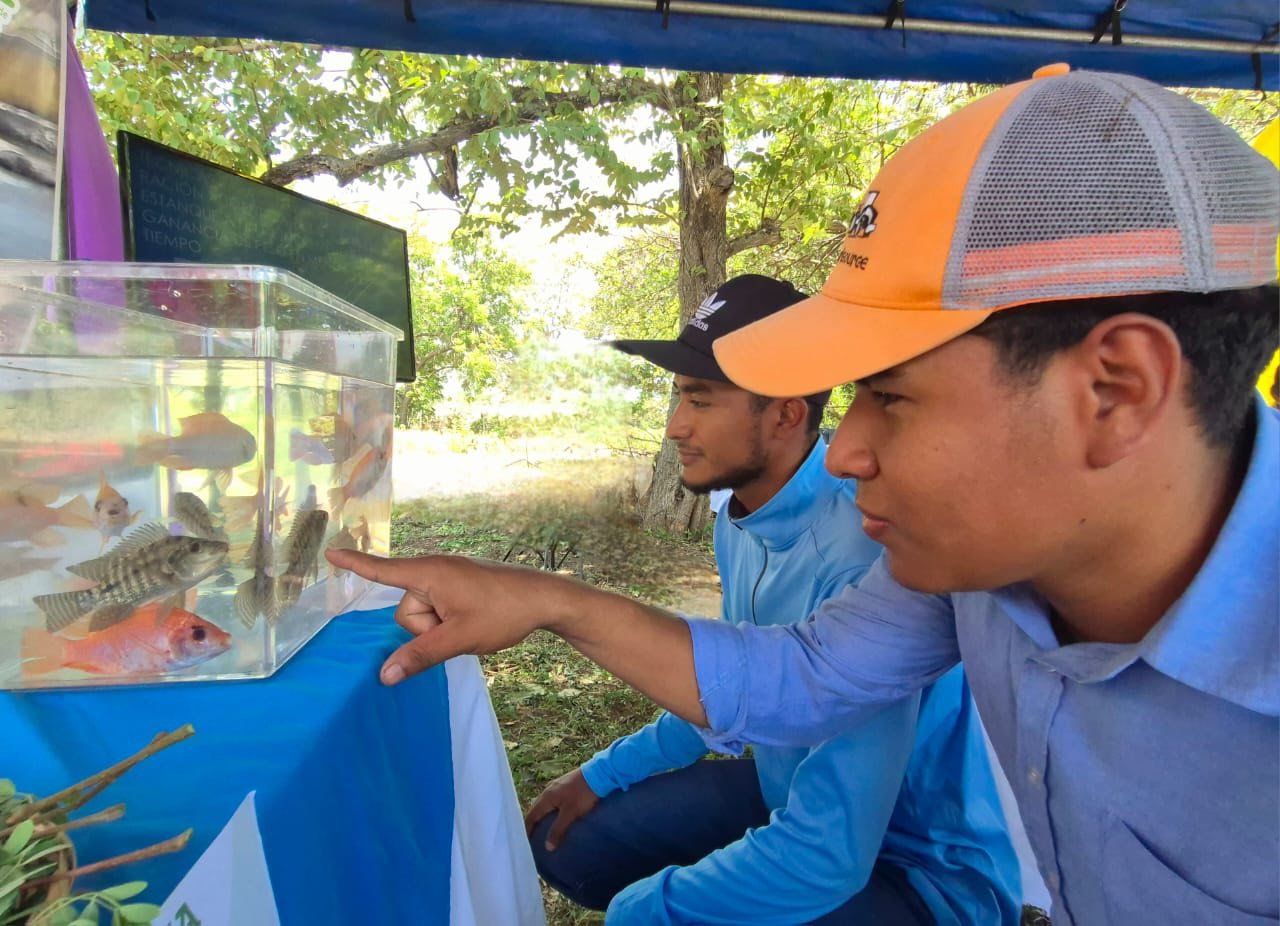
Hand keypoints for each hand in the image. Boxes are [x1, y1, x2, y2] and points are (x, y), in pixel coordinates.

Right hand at [324, 550, 582, 685]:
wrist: (545, 598)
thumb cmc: (503, 613)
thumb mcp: (460, 638)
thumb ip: (420, 656)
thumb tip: (384, 675)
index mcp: (429, 573)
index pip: (382, 571)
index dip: (355, 565)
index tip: (330, 552)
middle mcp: (435, 570)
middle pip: (406, 612)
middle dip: (426, 629)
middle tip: (461, 626)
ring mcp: (448, 578)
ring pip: (423, 617)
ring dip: (441, 628)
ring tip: (472, 623)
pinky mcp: (459, 586)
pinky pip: (438, 611)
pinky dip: (449, 622)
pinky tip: (475, 621)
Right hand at [524, 768, 599, 849]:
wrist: (598, 774)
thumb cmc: (582, 794)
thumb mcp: (570, 814)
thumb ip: (558, 830)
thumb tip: (547, 847)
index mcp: (546, 797)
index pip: (531, 815)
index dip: (528, 828)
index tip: (526, 841)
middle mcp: (548, 790)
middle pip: (536, 809)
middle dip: (533, 822)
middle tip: (534, 836)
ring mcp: (556, 786)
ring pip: (544, 804)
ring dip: (542, 815)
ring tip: (544, 827)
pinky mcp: (564, 785)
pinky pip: (552, 800)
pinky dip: (550, 809)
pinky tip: (557, 814)